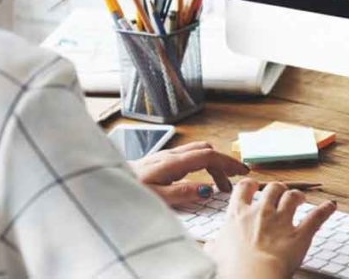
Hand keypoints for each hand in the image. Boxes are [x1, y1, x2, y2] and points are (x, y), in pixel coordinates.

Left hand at [130, 141, 248, 205]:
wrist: (106, 183)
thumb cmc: (129, 191)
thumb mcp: (156, 198)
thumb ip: (182, 193)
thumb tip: (207, 189)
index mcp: (172, 163)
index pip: (208, 155)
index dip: (228, 162)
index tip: (242, 172)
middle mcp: (170, 155)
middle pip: (206, 150)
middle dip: (223, 164)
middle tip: (233, 183)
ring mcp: (165, 156)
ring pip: (197, 152)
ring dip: (212, 164)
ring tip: (219, 185)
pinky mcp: (160, 161)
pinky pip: (188, 157)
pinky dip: (201, 165)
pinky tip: (199, 180)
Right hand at [205, 179, 337, 278]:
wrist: (250, 278)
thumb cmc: (230, 269)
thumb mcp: (214, 255)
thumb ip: (214, 246)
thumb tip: (210, 246)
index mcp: (238, 215)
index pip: (244, 188)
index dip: (251, 185)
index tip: (254, 187)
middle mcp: (261, 212)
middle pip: (272, 188)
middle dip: (277, 189)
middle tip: (279, 193)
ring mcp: (281, 221)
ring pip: (293, 197)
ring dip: (298, 196)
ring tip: (300, 198)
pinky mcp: (300, 235)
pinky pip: (316, 217)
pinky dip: (326, 210)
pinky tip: (331, 206)